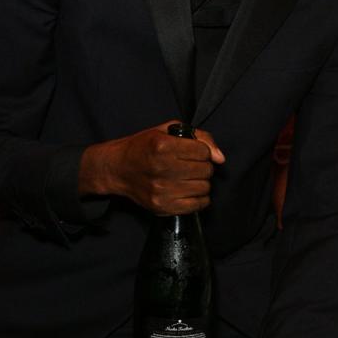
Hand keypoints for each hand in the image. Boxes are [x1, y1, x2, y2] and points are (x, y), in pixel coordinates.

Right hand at [79, 121, 225, 213]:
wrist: (117, 168)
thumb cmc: (144, 147)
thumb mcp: (167, 131)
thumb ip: (199, 137)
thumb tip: (220, 158)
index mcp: (162, 146)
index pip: (203, 152)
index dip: (201, 151)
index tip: (192, 152)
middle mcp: (162, 168)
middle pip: (206, 170)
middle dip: (202, 167)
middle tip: (190, 166)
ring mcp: (162, 190)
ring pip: (204, 188)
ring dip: (201, 182)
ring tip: (188, 178)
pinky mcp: (162, 206)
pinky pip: (198, 205)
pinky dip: (199, 198)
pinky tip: (188, 190)